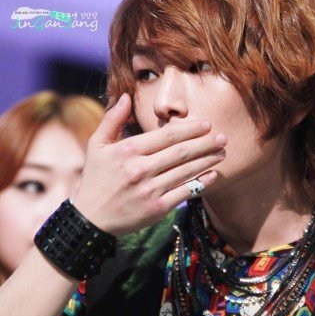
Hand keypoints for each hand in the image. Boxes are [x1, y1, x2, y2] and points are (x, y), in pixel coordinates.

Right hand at [72, 93, 226, 235]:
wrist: (90, 219)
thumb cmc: (95, 180)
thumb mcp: (96, 146)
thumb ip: (112, 120)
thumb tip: (126, 97)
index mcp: (127, 151)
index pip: (165, 136)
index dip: (189, 129)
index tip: (207, 124)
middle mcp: (140, 169)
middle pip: (180, 152)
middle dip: (205, 144)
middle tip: (223, 138)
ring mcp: (150, 190)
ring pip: (185, 171)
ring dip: (207, 161)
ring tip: (222, 153)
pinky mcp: (157, 208)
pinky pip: (184, 193)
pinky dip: (201, 183)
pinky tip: (213, 175)